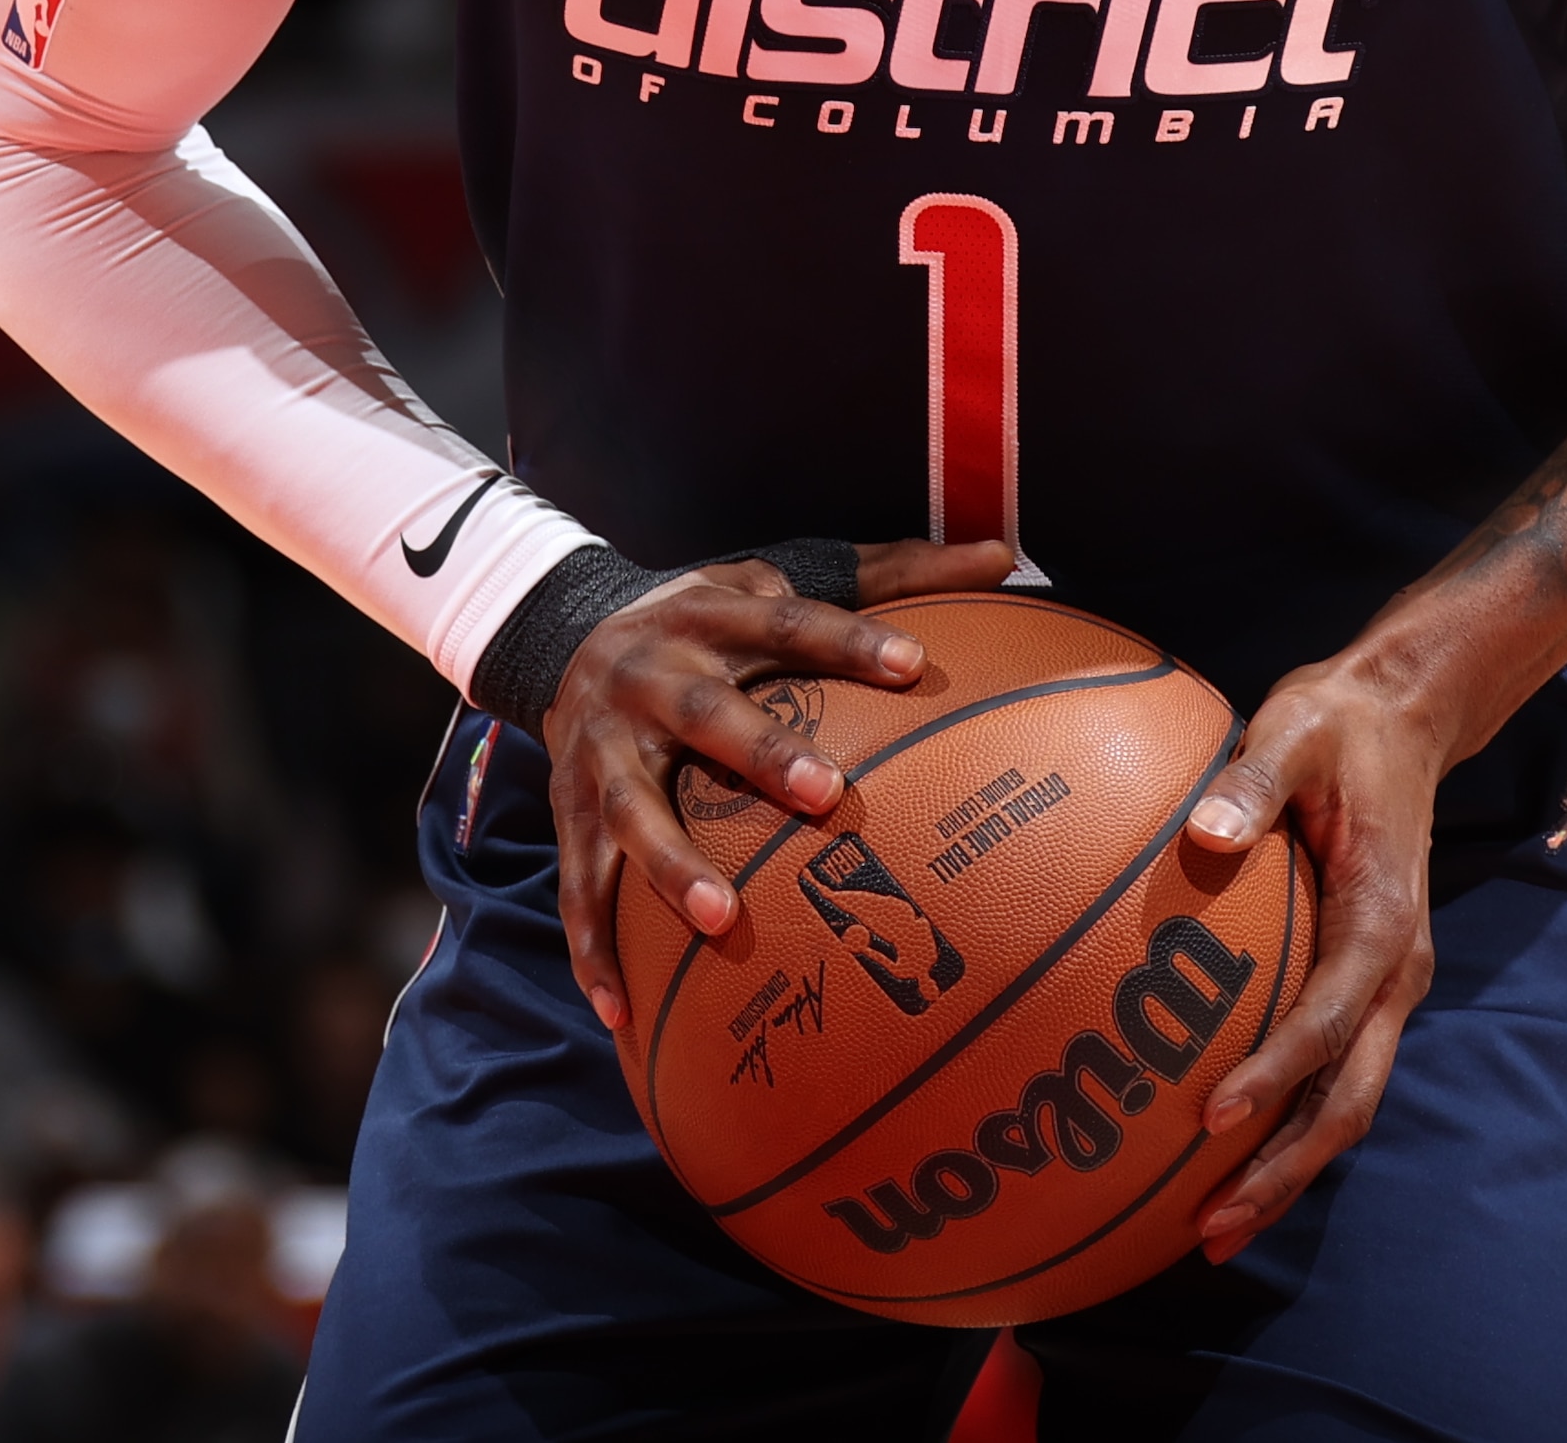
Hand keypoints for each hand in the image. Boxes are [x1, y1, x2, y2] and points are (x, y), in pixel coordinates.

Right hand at [544, 537, 1015, 1036]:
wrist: (563, 635)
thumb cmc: (711, 625)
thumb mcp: (776, 581)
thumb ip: (889, 575)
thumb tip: (1004, 555)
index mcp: (709, 615)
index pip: (786, 624)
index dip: (846, 639)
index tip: (912, 666)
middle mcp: (646, 675)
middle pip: (704, 712)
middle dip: (760, 752)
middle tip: (825, 794)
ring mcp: (599, 746)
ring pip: (629, 806)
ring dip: (670, 863)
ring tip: (722, 919)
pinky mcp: (565, 806)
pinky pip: (578, 883)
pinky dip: (592, 948)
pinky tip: (620, 1012)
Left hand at [1173, 657, 1447, 1258]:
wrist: (1404, 719)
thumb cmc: (1338, 725)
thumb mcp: (1294, 729)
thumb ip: (1252, 781)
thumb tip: (1207, 833)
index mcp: (1382, 919)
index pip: (1328, 1018)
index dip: (1274, 1074)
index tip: (1210, 1117)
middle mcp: (1396, 972)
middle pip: (1349, 1099)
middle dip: (1285, 1170)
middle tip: (1210, 1228)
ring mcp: (1387, 988)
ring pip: (1347, 1103)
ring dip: (1288, 1168)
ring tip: (1213, 1229)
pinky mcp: (1366, 986)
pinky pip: (1334, 1075)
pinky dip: (1290, 1126)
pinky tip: (1227, 1157)